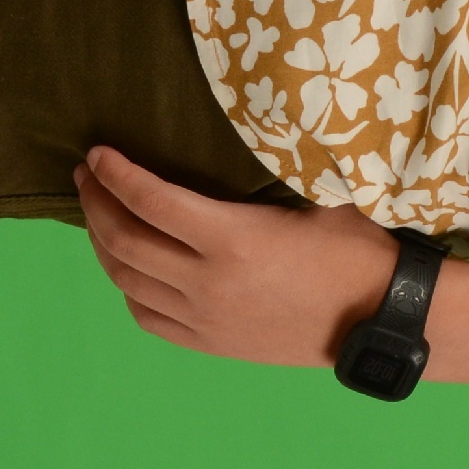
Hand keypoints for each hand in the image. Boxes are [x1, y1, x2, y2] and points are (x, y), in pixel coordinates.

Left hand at [72, 144, 407, 367]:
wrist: (382, 320)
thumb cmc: (358, 250)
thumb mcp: (317, 195)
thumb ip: (267, 172)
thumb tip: (242, 123)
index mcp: (234, 239)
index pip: (151, 201)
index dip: (117, 174)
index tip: (97, 153)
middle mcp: (209, 283)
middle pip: (125, 241)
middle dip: (96, 204)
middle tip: (85, 176)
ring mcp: (206, 320)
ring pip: (127, 282)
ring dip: (104, 245)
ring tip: (100, 216)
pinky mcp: (212, 345)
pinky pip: (148, 317)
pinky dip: (129, 288)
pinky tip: (130, 267)